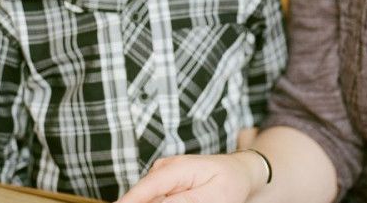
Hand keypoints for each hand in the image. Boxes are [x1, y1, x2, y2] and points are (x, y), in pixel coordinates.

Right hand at [116, 153, 263, 202]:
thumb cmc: (230, 182)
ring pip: (147, 197)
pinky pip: (154, 198)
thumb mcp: (214, 196)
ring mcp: (161, 175)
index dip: (128, 201)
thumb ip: (186, 202)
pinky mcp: (162, 185)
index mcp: (177, 167)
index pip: (146, 188)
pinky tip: (187, 199)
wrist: (238, 171)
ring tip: (191, 198)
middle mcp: (163, 168)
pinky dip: (156, 202)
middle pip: (142, 196)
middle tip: (184, 201)